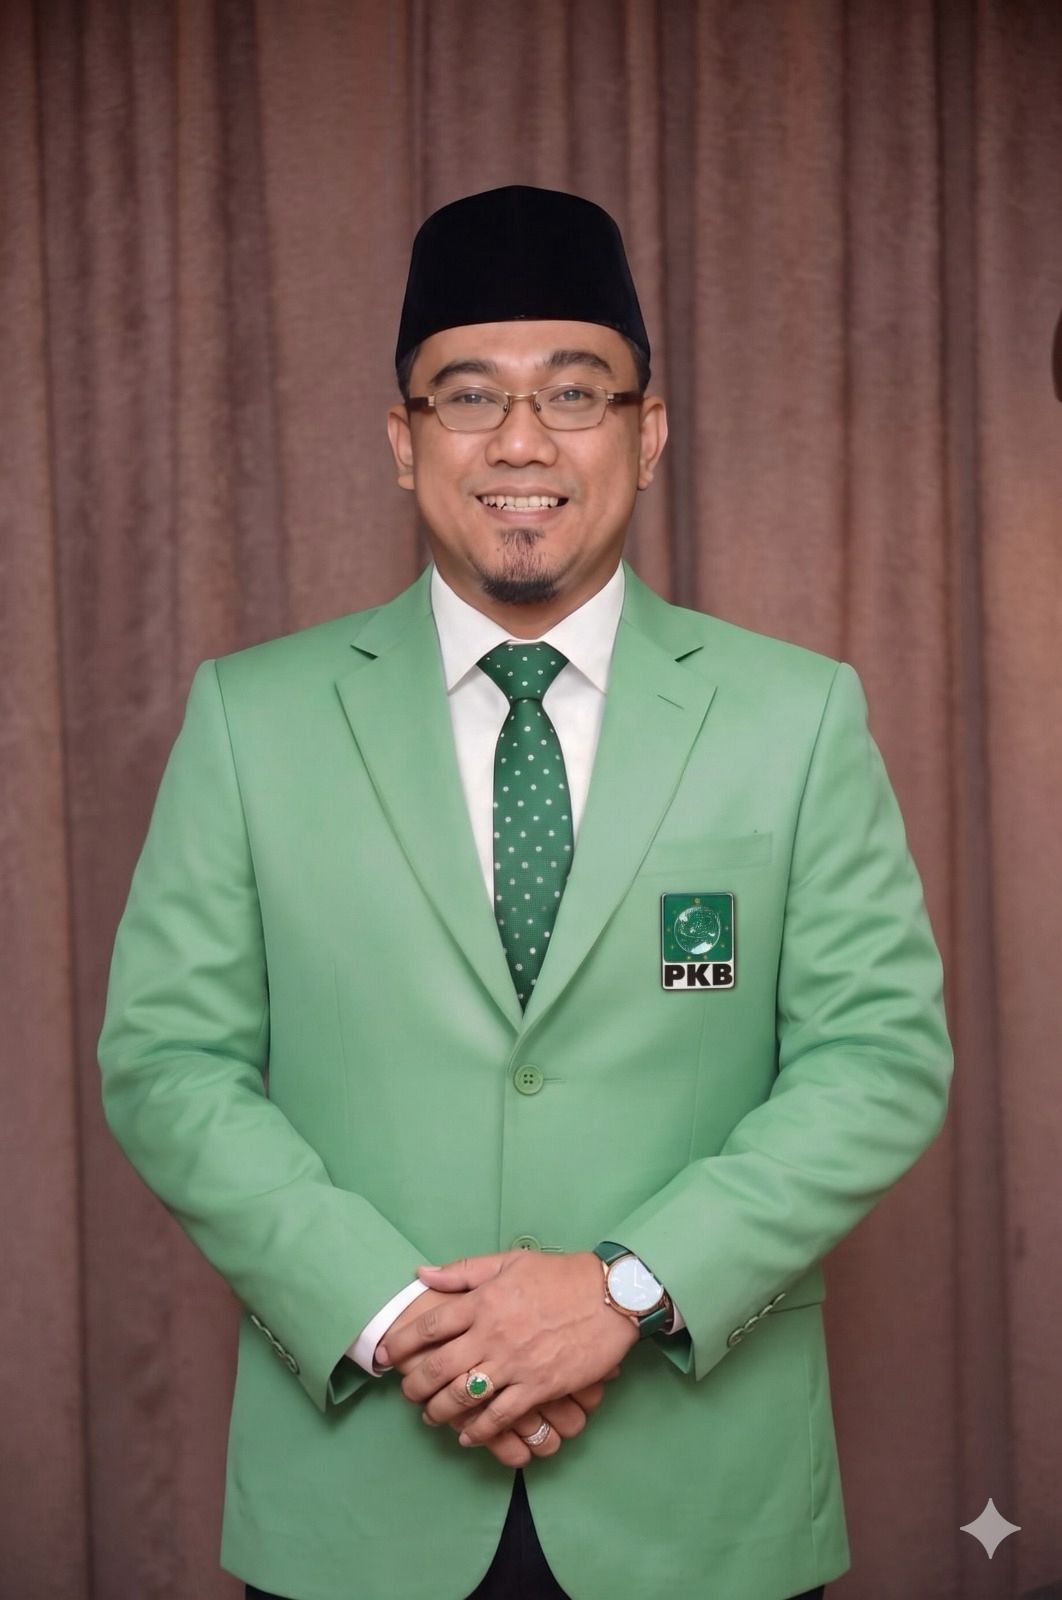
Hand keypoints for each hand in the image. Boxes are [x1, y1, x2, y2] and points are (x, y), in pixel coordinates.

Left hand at [382, 1250, 638, 1446]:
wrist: (610, 1295)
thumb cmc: (560, 1275)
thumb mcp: (509, 1262)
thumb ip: (464, 1271)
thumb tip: (423, 1273)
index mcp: (483, 1301)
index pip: (429, 1326)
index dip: (400, 1343)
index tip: (385, 1355)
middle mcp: (492, 1333)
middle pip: (438, 1367)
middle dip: (414, 1385)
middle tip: (406, 1392)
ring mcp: (514, 1363)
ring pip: (463, 1396)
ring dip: (440, 1411)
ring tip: (431, 1416)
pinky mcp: (538, 1386)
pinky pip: (500, 1416)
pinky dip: (479, 1431)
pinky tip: (468, 1436)